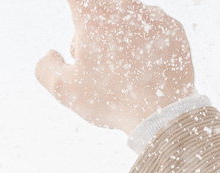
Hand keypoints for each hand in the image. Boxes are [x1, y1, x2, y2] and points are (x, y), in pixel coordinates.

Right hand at [36, 0, 194, 132]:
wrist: (163, 114)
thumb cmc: (112, 101)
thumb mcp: (65, 91)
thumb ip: (46, 68)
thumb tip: (50, 55)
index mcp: (94, 15)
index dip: (74, 5)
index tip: (77, 15)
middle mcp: (123, 7)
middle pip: (101, 10)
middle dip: (95, 30)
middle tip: (99, 62)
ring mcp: (151, 15)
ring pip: (129, 18)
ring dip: (123, 37)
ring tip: (127, 71)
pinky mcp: (173, 28)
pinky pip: (154, 28)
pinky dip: (148, 44)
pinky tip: (147, 69)